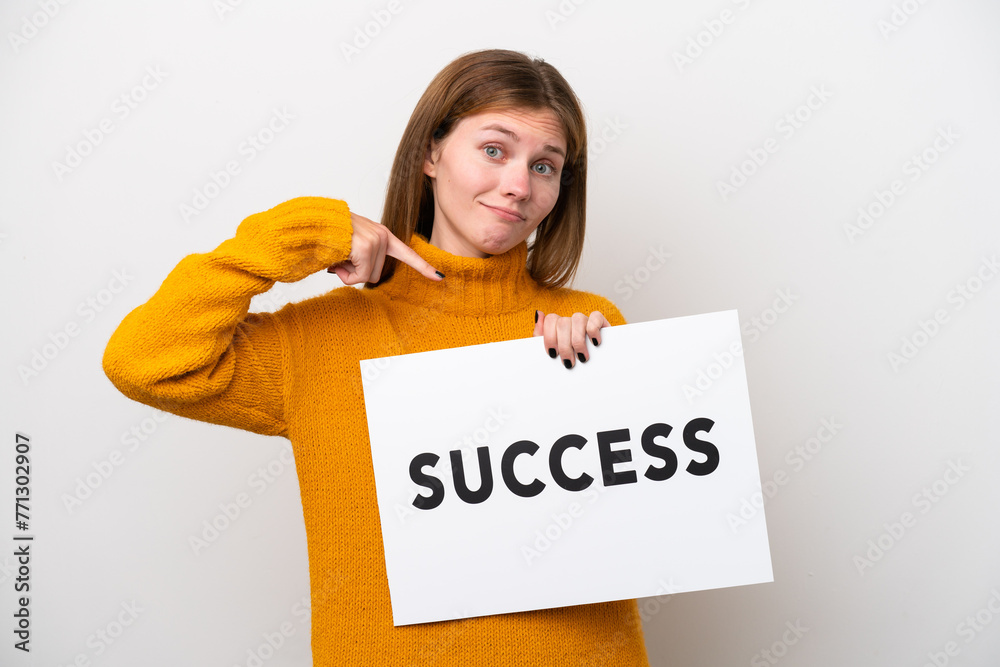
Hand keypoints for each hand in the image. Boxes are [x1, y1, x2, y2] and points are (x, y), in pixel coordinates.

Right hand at [327, 212, 442, 284]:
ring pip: (369, 277)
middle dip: (357, 273)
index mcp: (382, 234)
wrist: (313, 224)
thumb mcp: (353, 244)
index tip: (440, 278)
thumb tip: (363, 277)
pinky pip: (360, 277)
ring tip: (338, 256)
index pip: (407, 254)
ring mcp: (376, 241)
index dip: (423, 267)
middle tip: (342, 259)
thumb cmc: (328, 235)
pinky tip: (336, 260)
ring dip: (349, 273)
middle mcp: (383, 236)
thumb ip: (365, 257)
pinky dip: (345, 275)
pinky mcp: (366, 248)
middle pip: (378, 274)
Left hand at [533, 310, 610, 368]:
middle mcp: (571, 320)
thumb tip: (538, 314)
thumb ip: (540, 334)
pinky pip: (595, 317)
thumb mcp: (553, 351)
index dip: (549, 337)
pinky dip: (593, 331)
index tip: (552, 354)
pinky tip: (594, 343)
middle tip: (568, 362)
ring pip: (578, 319)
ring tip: (581, 357)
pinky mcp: (600, 321)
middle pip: (563, 323)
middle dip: (564, 345)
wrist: (595, 370)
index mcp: (558, 325)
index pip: (550, 319)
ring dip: (578, 341)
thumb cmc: (570, 359)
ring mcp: (585, 320)